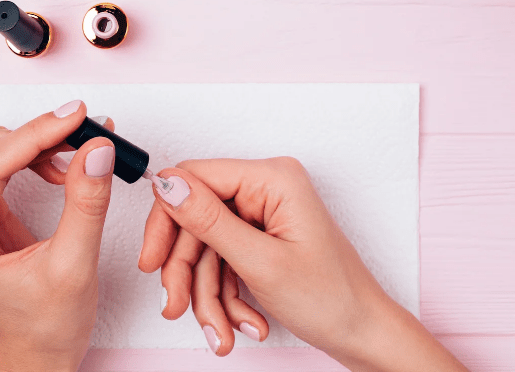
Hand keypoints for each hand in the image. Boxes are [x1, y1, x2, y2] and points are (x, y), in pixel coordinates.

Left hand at [0, 100, 115, 371]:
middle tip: (80, 137)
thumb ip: (85, 204)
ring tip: (74, 159)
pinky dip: (31, 159)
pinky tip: (60, 170)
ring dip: (31, 145)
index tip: (75, 117)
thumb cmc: (47, 326)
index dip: (34, 134)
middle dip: (31, 137)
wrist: (36, 355)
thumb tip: (96, 148)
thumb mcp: (75, 266)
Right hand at [139, 158, 467, 371]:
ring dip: (207, 294)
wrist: (363, 335)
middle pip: (195, 220)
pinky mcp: (260, 237)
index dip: (166, 220)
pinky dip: (223, 297)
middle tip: (177, 306)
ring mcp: (262, 214)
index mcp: (272, 178)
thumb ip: (209, 220)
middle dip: (187, 271)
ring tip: (221, 332)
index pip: (193, 178)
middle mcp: (266, 189)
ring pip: (205, 248)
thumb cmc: (333, 299)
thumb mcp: (261, 262)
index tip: (151, 261)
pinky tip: (241, 323)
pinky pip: (221, 262)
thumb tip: (167, 184)